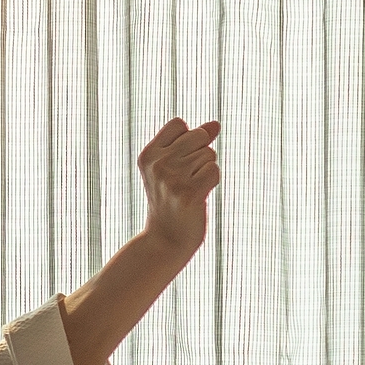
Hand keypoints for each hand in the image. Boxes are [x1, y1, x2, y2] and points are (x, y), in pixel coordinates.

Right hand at [136, 118, 220, 257]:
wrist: (166, 240)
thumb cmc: (172, 201)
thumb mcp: (175, 168)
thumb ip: (193, 143)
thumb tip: (216, 124)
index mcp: (148, 155)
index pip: (179, 124)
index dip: (188, 139)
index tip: (179, 162)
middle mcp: (157, 165)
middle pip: (198, 136)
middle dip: (201, 155)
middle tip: (187, 179)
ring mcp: (171, 179)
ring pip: (209, 155)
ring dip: (206, 172)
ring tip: (191, 190)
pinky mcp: (188, 193)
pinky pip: (214, 171)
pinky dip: (212, 182)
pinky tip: (199, 196)